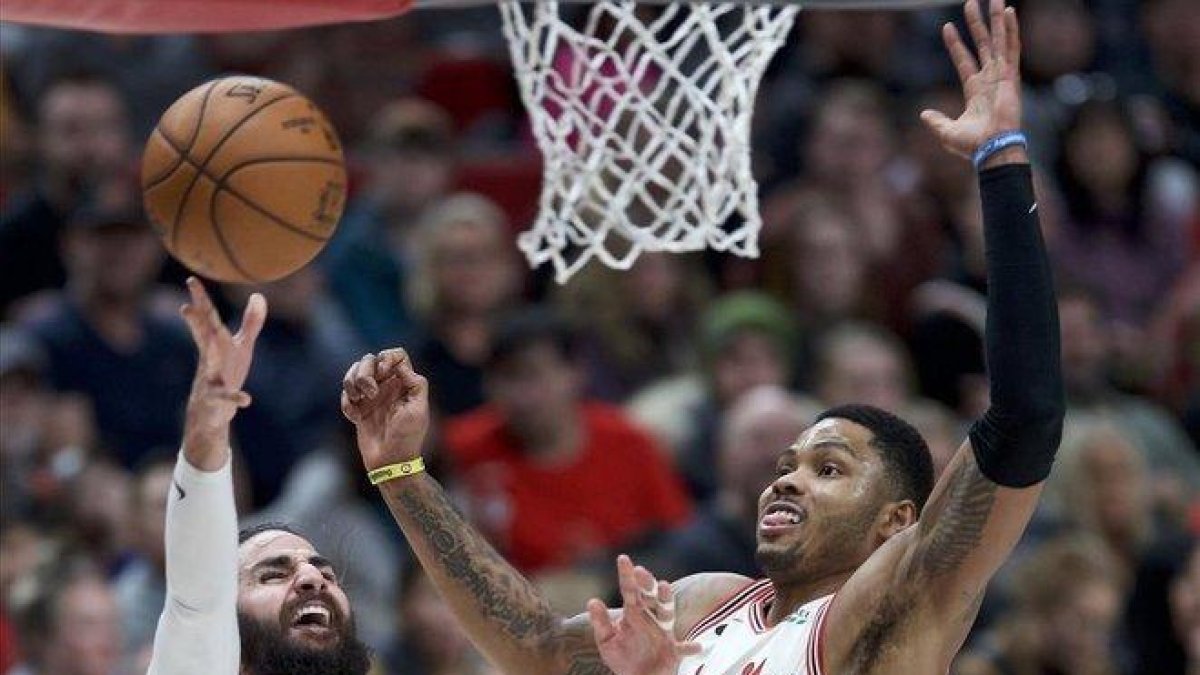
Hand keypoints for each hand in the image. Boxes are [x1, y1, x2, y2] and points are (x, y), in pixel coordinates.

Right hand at [179, 277, 266, 469]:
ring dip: (209, 354)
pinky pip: (225, 397)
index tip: (191, 280)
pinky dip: (234, 398)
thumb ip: (251, 323)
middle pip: (203, 338)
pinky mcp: (216, 399)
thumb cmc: (226, 373)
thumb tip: (258, 295)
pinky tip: (245, 400)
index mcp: (215, 345)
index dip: (201, 300)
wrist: (213, 411)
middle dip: (196, 322)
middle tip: (186, 306)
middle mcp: (209, 359)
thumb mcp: (241, 347)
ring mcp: (210, 378)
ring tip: (210, 343)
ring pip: (209, 364)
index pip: (208, 319)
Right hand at [341, 348, 429, 471]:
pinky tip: (355, 418)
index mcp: (404, 384)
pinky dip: (347, 404)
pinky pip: (346, 395)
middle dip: (365, 371)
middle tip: (370, 392)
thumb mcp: (418, 411)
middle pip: (370, 359)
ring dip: (352, 383)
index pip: (395, 355)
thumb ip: (415, 384)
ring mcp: (371, 397)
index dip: (387, 357)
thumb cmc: (408, 438)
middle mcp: (387, 386)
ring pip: (354, 373)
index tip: (385, 372)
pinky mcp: (358, 409)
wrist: (390, 463)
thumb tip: (401, 366)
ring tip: (359, 401)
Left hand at [588, 556, 700, 674]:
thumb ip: (601, 623)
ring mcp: (663, 632)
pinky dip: (690, 648)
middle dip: (646, 583)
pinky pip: (683, 648)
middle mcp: (650, 618)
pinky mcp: (673, 651)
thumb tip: (592, 601)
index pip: (630, 591)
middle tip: (639, 571)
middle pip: (650, 596)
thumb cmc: (622, 658)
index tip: (623, 558)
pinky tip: (697, 647)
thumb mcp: (607, 642)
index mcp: (633, 614)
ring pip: (666, 612)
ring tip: (664, 586)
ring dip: (666, 599)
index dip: (626, 575)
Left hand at [920, 0, 1021, 159]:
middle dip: (977, 24)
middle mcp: (990, 79)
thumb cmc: (972, 145)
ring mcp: (1001, 76)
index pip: (964, 60)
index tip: (946, 27)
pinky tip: (1010, 13)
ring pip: (998, 41)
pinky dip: (1012, 30)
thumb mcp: (946, 131)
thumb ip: (936, 121)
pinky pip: (1012, 48)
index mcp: (975, 90)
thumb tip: (924, 114)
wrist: (990, 149)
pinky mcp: (1010, 76)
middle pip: (983, 44)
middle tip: (971, 3)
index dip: (955, 44)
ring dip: (995, 20)